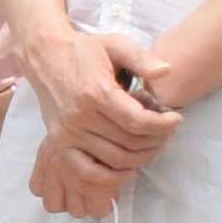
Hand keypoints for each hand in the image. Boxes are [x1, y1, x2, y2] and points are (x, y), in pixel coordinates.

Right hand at [32, 28, 176, 198]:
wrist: (45, 57)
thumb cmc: (84, 51)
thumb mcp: (115, 44)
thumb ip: (141, 57)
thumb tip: (166, 71)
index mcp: (96, 92)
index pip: (137, 121)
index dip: (163, 125)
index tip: (176, 119)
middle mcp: (80, 116)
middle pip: (129, 142)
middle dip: (157, 140)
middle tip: (167, 131)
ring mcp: (68, 133)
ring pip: (115, 159)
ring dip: (141, 157)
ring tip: (153, 144)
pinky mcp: (59, 144)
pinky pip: (87, 172)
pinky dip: (111, 177)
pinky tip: (128, 169)